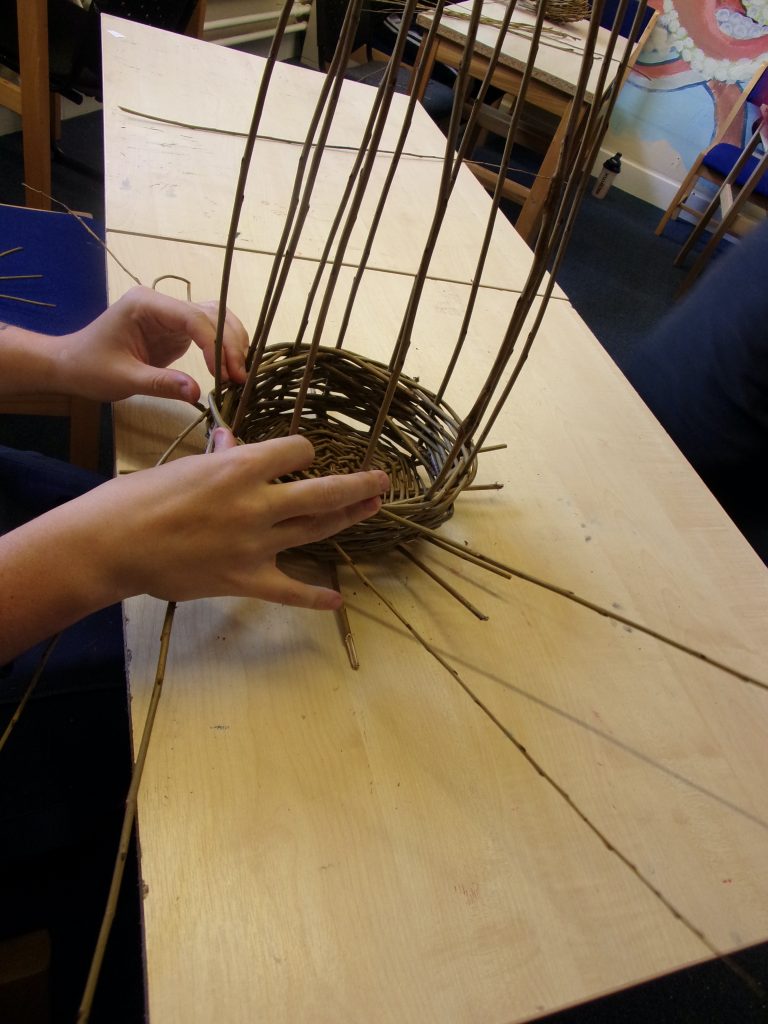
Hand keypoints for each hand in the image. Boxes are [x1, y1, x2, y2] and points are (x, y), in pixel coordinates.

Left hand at [55, 286, 248, 403]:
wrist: (71, 365)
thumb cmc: (90, 368)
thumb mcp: (124, 379)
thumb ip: (161, 383)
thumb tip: (196, 393)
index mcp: (146, 305)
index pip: (192, 317)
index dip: (214, 345)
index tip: (224, 375)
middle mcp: (162, 303)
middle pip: (211, 315)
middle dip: (229, 346)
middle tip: (239, 379)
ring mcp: (170, 315)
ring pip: (216, 320)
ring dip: (232, 344)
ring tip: (239, 376)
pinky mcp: (175, 330)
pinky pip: (208, 333)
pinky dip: (223, 349)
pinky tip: (230, 369)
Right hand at [83, 430, 388, 608]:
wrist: (113, 543)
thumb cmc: (140, 498)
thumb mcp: (184, 467)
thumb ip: (217, 456)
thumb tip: (231, 438)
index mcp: (239, 467)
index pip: (296, 451)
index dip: (304, 451)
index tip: (305, 455)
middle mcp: (256, 503)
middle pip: (323, 492)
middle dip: (357, 484)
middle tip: (381, 480)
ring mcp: (255, 543)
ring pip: (315, 529)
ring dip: (348, 519)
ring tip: (372, 509)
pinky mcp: (245, 579)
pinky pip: (289, 591)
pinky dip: (314, 597)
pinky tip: (336, 600)